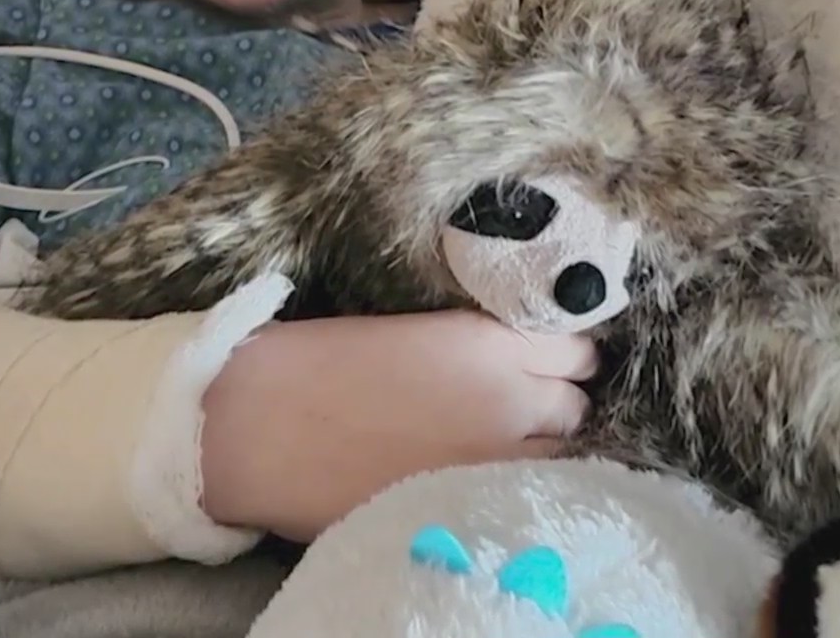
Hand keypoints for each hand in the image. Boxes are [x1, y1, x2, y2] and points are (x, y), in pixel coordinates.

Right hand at [197, 310, 596, 541]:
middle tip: (524, 414)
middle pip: (576, 407)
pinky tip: (489, 483)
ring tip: (506, 452)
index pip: (577, 350)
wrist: (261, 424)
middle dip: (557, 408)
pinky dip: (516, 490)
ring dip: (542, 453)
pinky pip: (524, 498)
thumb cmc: (321, 364)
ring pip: (560, 458)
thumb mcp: (417, 334)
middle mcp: (508, 399)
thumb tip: (516, 372)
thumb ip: (478, 354)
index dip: (564, 360)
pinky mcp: (466, 505)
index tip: (547, 367)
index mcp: (490, 342)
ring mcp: (492, 460)